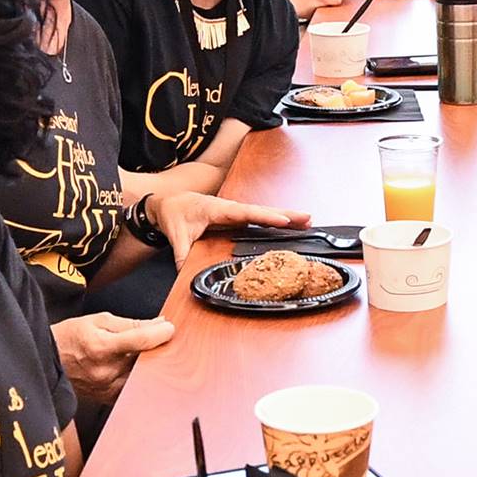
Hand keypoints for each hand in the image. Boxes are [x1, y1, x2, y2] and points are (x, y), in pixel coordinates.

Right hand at [51, 312, 175, 405]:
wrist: (47, 361)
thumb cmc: (70, 338)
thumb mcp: (99, 321)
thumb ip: (131, 324)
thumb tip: (159, 324)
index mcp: (102, 347)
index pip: (141, 340)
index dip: (161, 332)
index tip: (169, 329)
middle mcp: (105, 370)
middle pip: (146, 360)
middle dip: (157, 350)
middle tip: (161, 341)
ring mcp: (107, 387)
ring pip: (142, 377)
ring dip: (149, 365)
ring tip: (146, 354)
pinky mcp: (107, 398)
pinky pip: (132, 389)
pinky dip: (138, 378)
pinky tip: (135, 369)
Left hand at [148, 193, 311, 265]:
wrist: (168, 202)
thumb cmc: (174, 213)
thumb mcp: (176, 235)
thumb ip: (181, 254)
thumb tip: (184, 274)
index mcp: (219, 209)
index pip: (247, 213)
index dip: (266, 217)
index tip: (284, 220)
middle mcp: (231, 207)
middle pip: (263, 210)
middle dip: (286, 214)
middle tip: (308, 218)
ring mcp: (235, 210)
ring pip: (264, 212)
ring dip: (285, 216)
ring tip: (306, 221)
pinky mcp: (236, 215)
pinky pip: (259, 217)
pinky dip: (275, 219)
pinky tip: (288, 225)